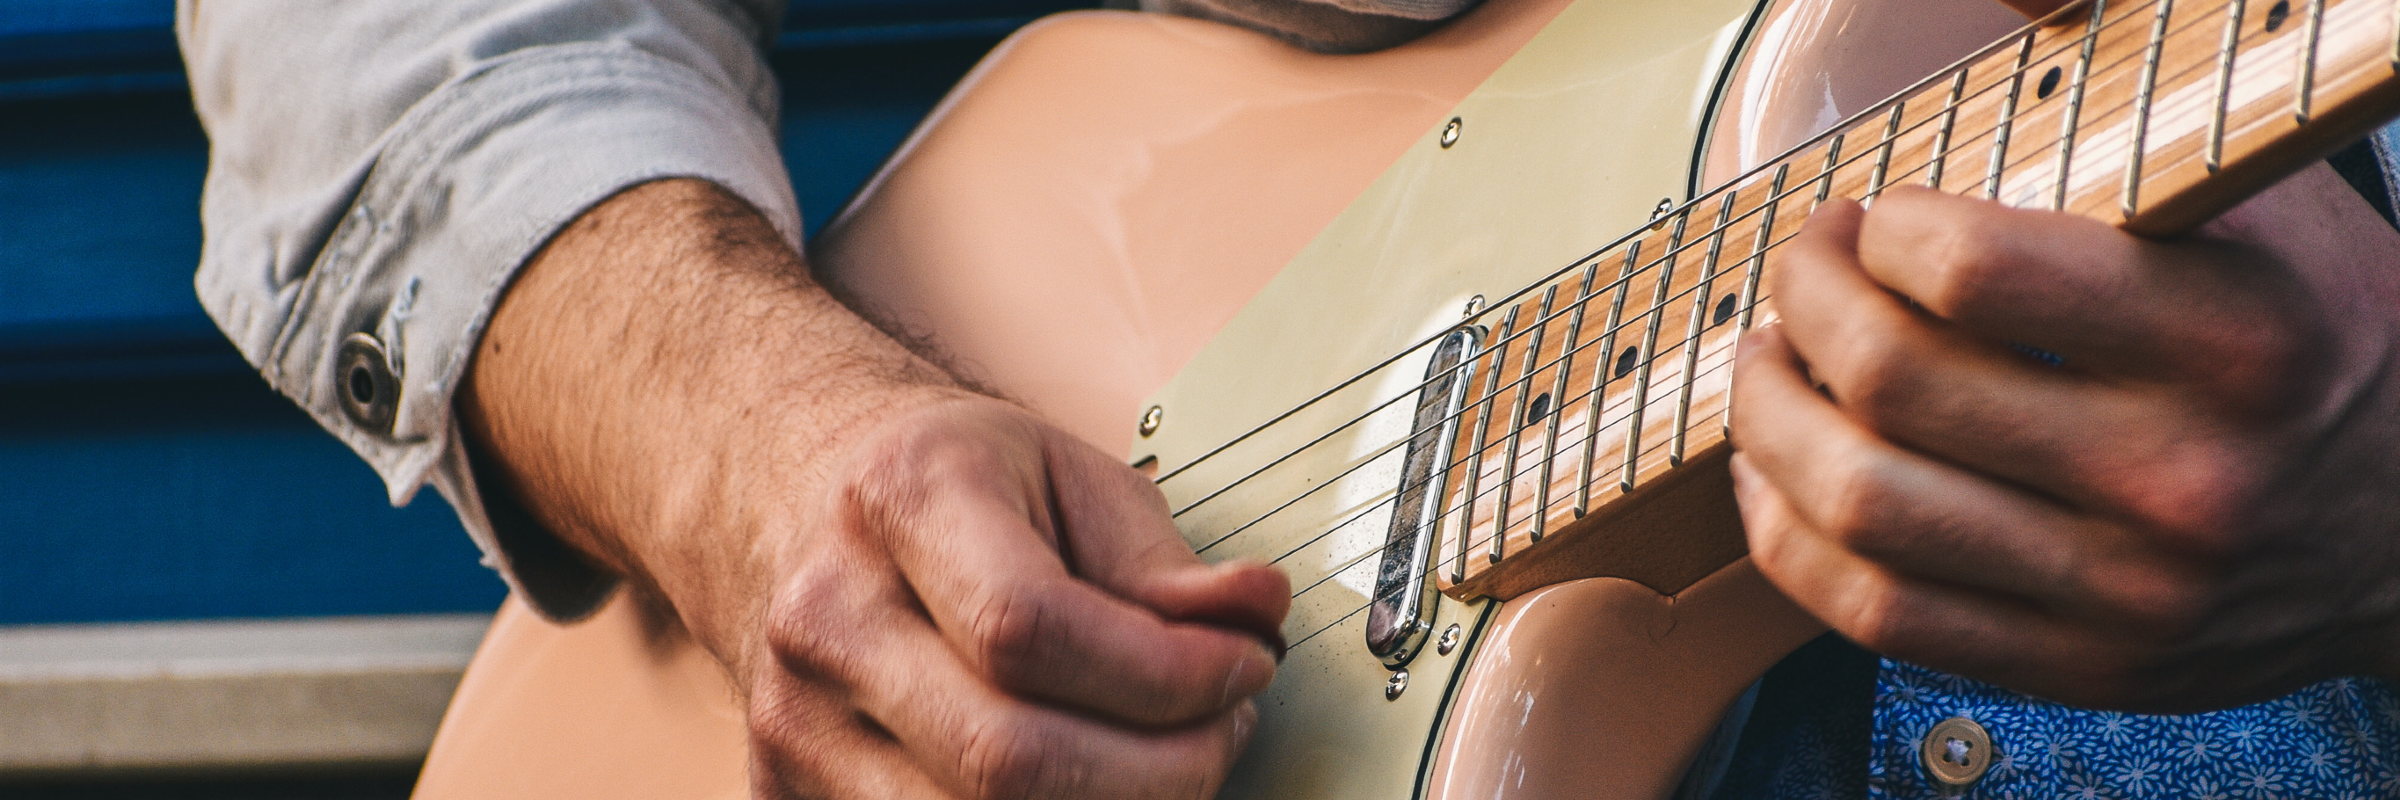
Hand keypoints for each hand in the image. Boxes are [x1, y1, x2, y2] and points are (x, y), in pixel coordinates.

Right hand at [461, 179, 1288, 797]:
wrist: (793, 497)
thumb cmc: (947, 484)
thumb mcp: (1066, 471)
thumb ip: (1162, 558)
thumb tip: (1255, 616)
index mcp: (900, 503)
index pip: (1030, 630)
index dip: (1165, 676)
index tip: (1245, 668)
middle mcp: (827, 620)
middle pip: (1007, 762)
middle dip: (1162, 769)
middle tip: (1224, 729)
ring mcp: (794, 725)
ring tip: (1166, 757)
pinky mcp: (787, 795)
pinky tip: (1090, 784)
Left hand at [1727, 166, 2399, 713]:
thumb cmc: (2322, 351)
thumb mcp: (2269, 225)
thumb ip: (2127, 165)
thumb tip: (1970, 114)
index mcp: (2231, 342)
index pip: (1973, 271)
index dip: (1885, 231)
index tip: (1878, 220)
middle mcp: (2176, 474)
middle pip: (1892, 381)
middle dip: (1804, 303)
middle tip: (1804, 273)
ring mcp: (2123, 589)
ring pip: (1859, 506)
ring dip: (1769, 420)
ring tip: (1768, 366)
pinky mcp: (2079, 665)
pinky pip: (1876, 611)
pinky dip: (1789, 538)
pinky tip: (1776, 475)